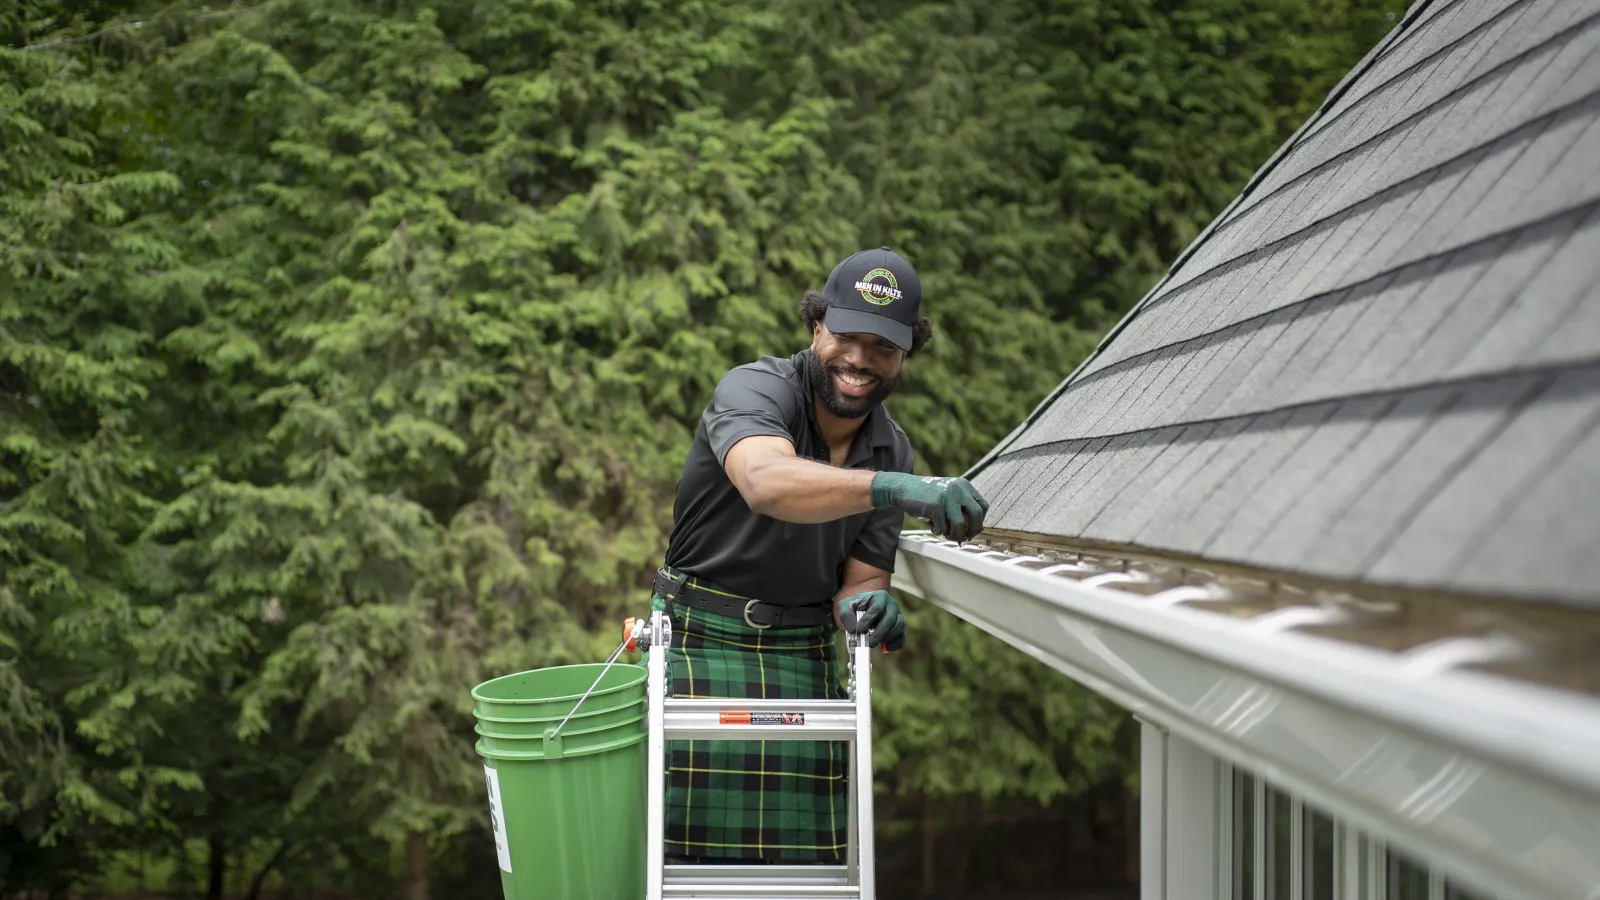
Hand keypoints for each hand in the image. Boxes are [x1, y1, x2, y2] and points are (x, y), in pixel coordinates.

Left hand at [837, 590, 905, 649]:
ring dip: (887, 638)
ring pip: (898, 626)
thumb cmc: (854, 606)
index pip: (876, 608)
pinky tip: (886, 648)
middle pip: (890, 619)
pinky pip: (901, 637)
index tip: (859, 630)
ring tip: (874, 644)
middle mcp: (891, 605)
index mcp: (879, 597)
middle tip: (869, 643)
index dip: (868, 620)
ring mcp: (897, 616)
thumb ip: (846, 615)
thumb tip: (852, 629)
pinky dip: (895, 644)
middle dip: (879, 633)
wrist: (862, 608)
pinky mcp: (898, 628)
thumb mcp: (845, 606)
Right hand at [869, 471, 989, 541]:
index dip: (980, 520)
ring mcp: (947, 496)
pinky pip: (942, 527)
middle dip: (972, 530)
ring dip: (954, 535)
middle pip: (976, 515)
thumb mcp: (948, 494)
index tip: (972, 528)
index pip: (983, 505)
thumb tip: (974, 529)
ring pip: (960, 525)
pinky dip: (937, 531)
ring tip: (946, 534)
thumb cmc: (926, 495)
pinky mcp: (935, 505)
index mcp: (964, 485)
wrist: (904, 487)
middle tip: (965, 537)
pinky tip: (932, 525)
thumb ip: (961, 505)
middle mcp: (958, 489)